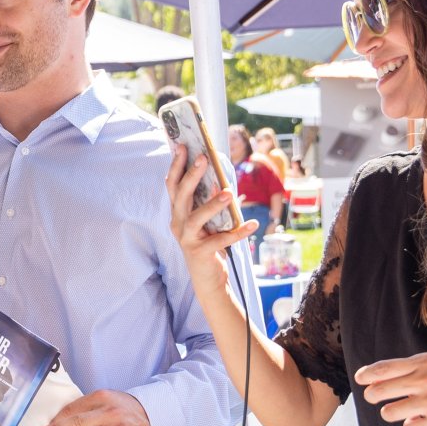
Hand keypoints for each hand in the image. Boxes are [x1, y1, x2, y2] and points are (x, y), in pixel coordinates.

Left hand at [35, 390, 151, 425]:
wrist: (155, 419)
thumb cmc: (125, 409)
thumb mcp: (109, 399)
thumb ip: (88, 406)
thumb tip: (60, 418)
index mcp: (104, 398)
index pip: (75, 407)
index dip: (58, 417)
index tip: (46, 425)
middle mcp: (110, 414)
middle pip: (78, 422)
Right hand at [166, 145, 257, 294]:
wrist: (208, 280)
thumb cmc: (208, 244)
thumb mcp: (206, 220)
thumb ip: (206, 201)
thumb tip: (219, 179)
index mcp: (177, 212)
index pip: (173, 184)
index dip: (177, 165)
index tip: (183, 145)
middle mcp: (178, 224)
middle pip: (181, 196)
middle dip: (192, 176)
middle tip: (203, 158)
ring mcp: (187, 239)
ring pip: (197, 218)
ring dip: (212, 204)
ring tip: (228, 193)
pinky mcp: (200, 253)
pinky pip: (221, 240)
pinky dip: (238, 232)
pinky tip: (253, 224)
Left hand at [355, 352, 426, 425]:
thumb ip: (413, 369)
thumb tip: (379, 379)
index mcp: (425, 362)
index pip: (383, 368)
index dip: (366, 375)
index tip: (360, 379)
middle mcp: (425, 379)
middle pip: (379, 391)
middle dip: (373, 396)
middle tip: (378, 399)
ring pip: (390, 412)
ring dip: (395, 413)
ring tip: (410, 411)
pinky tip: (424, 422)